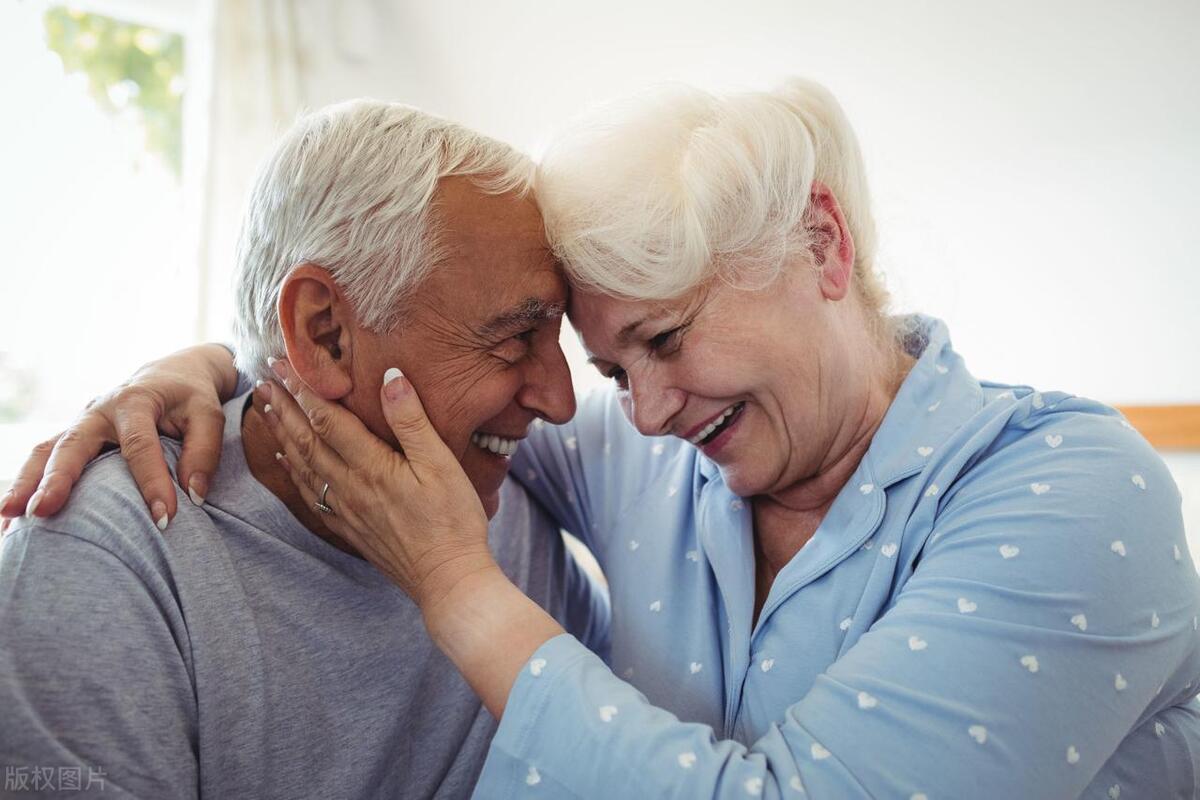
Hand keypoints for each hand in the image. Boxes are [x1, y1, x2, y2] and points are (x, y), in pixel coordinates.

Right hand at [0, 343, 238, 529]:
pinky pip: (42, 460)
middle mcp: (99, 411)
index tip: (164, 517)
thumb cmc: (192, 397)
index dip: (152, 481)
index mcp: (135, 401)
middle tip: (43, 511)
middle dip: (57, 479)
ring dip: (25, 484)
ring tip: (8, 519)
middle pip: (72, 444)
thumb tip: (195, 496)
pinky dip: (24, 485)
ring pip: (45, 451)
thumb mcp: (209, 414)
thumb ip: (204, 451)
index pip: (140, 445)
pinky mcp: (73, 437)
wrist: (173, 374)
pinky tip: (10, 520)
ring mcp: (80, 423)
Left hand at [261, 359, 493, 608]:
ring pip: (302, 464)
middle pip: (306, 439)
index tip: (286, 363)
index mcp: (372, 467)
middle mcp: (350, 487)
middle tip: (265, 376)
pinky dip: (293, 471)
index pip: (327, 419)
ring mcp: (346, 510)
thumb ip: (412, 421)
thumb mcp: (442, 464)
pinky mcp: (349, 528)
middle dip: (284, 405)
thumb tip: (390, 377)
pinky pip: (311, 493)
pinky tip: (286, 460)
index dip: (303, 389)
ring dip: (281, 433)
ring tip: (266, 407)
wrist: (448, 580)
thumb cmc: (453, 521)